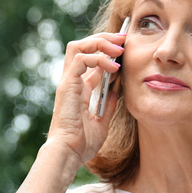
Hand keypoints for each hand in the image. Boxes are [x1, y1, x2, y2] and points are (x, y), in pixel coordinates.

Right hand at [46, 30, 125, 165]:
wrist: (69, 153)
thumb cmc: (82, 143)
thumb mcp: (102, 122)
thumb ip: (108, 105)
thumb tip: (118, 91)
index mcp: (78, 89)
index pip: (89, 59)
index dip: (106, 50)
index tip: (124, 48)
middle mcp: (72, 81)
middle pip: (82, 46)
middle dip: (103, 38)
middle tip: (123, 38)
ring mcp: (68, 81)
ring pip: (79, 46)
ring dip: (101, 43)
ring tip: (119, 48)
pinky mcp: (67, 84)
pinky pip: (80, 59)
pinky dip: (98, 58)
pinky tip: (113, 66)